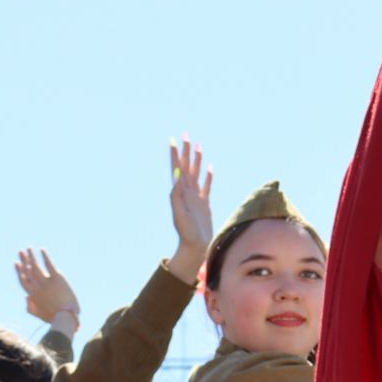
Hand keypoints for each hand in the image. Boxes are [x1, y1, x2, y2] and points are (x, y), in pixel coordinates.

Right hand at [14, 249, 80, 333]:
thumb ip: (30, 307)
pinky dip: (45, 257)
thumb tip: (26, 298)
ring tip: (29, 248)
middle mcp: (37, 287)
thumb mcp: (39, 314)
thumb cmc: (54, 317)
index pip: (23, 280)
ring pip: (36, 266)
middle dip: (23, 261)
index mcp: (32, 295)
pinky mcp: (57, 278)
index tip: (16, 263)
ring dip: (31, 256)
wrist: (65, 317)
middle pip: (27, 271)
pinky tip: (42, 250)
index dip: (19, 271)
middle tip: (20, 252)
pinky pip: (49, 264)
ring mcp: (46, 282)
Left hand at [164, 134, 214, 285]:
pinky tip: (208, 167)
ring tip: (197, 145)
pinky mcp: (204, 204)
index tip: (173, 140)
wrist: (195, 247)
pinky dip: (207, 176)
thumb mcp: (179, 215)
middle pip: (186, 167)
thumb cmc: (187, 233)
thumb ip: (176, 197)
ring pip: (196, 173)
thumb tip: (175, 178)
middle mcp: (187, 193)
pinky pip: (206, 186)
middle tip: (186, 135)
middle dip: (186, 151)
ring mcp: (196, 198)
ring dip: (196, 159)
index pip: (177, 169)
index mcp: (180, 193)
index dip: (175, 154)